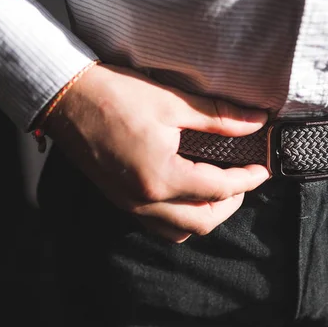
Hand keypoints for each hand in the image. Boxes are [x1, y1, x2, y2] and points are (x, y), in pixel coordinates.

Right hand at [45, 63, 268, 242]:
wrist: (64, 97)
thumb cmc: (114, 96)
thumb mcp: (173, 103)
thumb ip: (219, 118)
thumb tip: (255, 122)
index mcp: (161, 178)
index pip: (219, 190)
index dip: (248, 179)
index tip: (263, 169)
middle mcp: (145, 200)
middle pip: (202, 222)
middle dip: (231, 204)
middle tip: (244, 179)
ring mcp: (129, 203)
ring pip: (178, 231)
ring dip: (205, 216)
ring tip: (219, 190)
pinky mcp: (120, 198)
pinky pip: (158, 223)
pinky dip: (180, 217)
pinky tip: (187, 193)